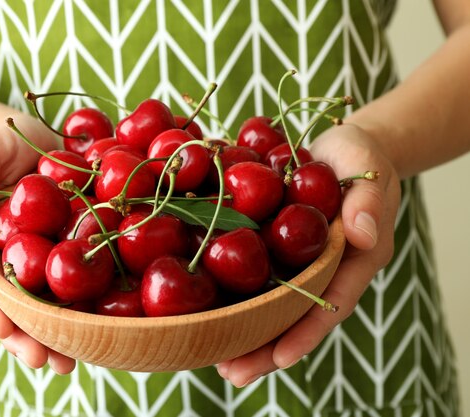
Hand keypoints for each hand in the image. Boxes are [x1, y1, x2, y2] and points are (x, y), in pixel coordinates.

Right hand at [0, 113, 75, 372]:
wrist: (30, 140)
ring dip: (58, 334)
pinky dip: (85, 304)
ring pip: (42, 303)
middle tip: (47, 361)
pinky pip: (72, 281)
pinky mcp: (63, 252)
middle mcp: (2, 259)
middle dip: (26, 336)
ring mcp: (34, 260)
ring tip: (74, 363)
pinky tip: (103, 327)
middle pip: (10, 304)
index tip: (4, 329)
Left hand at [216, 123, 400, 386]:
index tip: (280, 358)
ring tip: (210, 361)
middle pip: (293, 316)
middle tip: (233, 374)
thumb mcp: (370, 172)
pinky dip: (228, 294)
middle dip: (264, 348)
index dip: (306, 332)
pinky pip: (249, 274)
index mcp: (350, 261)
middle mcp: (319, 270)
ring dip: (241, 331)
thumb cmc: (361, 160)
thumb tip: (363, 234)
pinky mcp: (270, 247)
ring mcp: (293, 262)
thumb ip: (368, 202)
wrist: (336, 150)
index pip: (332, 303)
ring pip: (268, 302)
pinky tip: (199, 311)